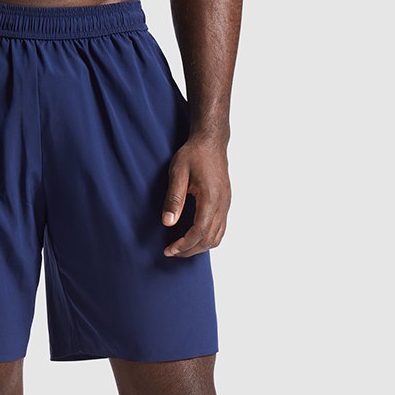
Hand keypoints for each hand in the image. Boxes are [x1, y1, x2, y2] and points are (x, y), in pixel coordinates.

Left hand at [161, 133, 231, 256]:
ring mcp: (226, 205)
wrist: (211, 142)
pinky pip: (220, 229)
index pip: (199, 231)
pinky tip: (194, 238)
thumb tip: (168, 223)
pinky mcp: (225, 204)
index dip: (184, 245)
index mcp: (211, 197)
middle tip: (171, 252)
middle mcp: (222, 204)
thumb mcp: (178, 172)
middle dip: (189, 250)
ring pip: (217, 237)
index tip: (169, 250)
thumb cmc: (194, 154)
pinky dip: (207, 239)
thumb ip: (174, 198)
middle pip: (209, 239)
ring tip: (181, 248)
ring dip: (199, 247)